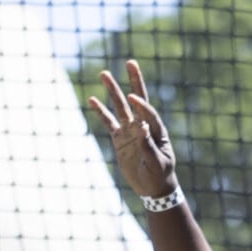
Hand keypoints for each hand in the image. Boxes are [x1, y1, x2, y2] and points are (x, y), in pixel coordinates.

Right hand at [87, 61, 177, 202]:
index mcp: (156, 129)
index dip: (141, 105)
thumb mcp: (157, 163)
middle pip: (136, 99)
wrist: (153, 187)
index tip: (133, 98)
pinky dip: (100, 111)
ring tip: (104, 74)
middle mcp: (143, 125)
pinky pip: (108, 122)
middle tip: (130, 62)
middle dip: (134, 81)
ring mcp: (130, 130)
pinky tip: (92, 99)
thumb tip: (141, 127)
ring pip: (120, 106)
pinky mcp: (119, 138)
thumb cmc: (160, 175)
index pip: (148, 112)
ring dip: (113, 90)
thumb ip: (148, 146)